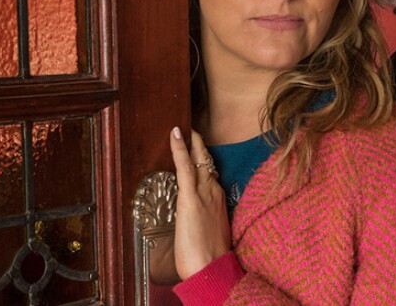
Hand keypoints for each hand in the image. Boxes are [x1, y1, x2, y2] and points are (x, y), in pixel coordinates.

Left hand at [169, 126, 230, 279]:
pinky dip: (180, 148)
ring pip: (198, 159)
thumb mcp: (210, 235)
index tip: (200, 151)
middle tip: (194, 129)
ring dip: (191, 142)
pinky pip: (185, 166)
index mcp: (219, 201)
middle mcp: (214, 192)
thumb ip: (205, 222)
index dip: (206, 161)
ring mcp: (204, 193)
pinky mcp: (190, 197)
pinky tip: (176, 133)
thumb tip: (196, 220)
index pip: (211, 174)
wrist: (212, 268)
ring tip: (184, 127)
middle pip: (208, 162)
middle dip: (200, 145)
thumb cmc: (211, 259)